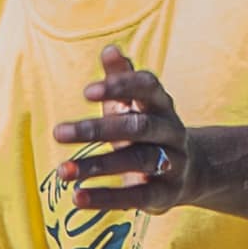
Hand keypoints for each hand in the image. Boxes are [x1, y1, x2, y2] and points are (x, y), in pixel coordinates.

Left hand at [55, 52, 198, 217]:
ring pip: (137, 161)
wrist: (190, 171)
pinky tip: (77, 198)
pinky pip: (137, 196)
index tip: (86, 92)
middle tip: (57, 133)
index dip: (120, 87)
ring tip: (61, 171)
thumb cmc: (147, 129)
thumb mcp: (135, 103)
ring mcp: (173, 164)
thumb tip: (109, 49)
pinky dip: (106, 198)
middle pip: (138, 127)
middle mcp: (171, 131)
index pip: (147, 87)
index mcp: (161, 104)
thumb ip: (122, 77)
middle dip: (96, 129)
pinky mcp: (166, 194)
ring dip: (96, 166)